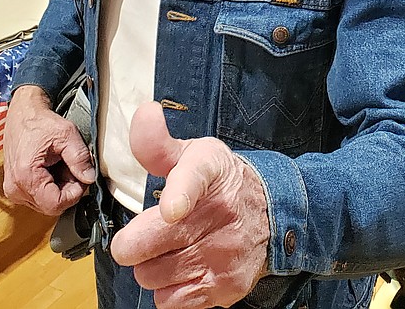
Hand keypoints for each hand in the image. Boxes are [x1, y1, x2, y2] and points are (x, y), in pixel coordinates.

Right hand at [2, 85, 95, 215]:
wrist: (22, 115)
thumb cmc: (41, 123)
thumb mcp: (67, 134)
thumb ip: (80, 158)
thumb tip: (90, 179)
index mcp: (26, 176)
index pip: (56, 204)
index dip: (74, 193)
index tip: (80, 176)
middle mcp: (15, 189)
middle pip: (51, 205)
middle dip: (67, 189)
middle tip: (70, 166)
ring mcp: (13, 191)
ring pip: (46, 203)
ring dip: (59, 187)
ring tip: (59, 164)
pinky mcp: (14, 188)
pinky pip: (39, 197)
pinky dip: (50, 185)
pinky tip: (51, 168)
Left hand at [110, 102, 269, 308]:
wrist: (272, 214)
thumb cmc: (220, 183)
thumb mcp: (193, 155)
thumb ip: (157, 143)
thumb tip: (143, 113)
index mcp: (210, 170)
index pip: (193, 179)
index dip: (180, 195)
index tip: (172, 209)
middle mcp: (221, 212)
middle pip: (148, 243)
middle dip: (133, 243)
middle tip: (143, 235)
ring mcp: (224, 253)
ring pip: (152, 275)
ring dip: (150, 267)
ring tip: (168, 250)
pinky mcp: (225, 287)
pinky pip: (169, 301)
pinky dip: (168, 290)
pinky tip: (182, 269)